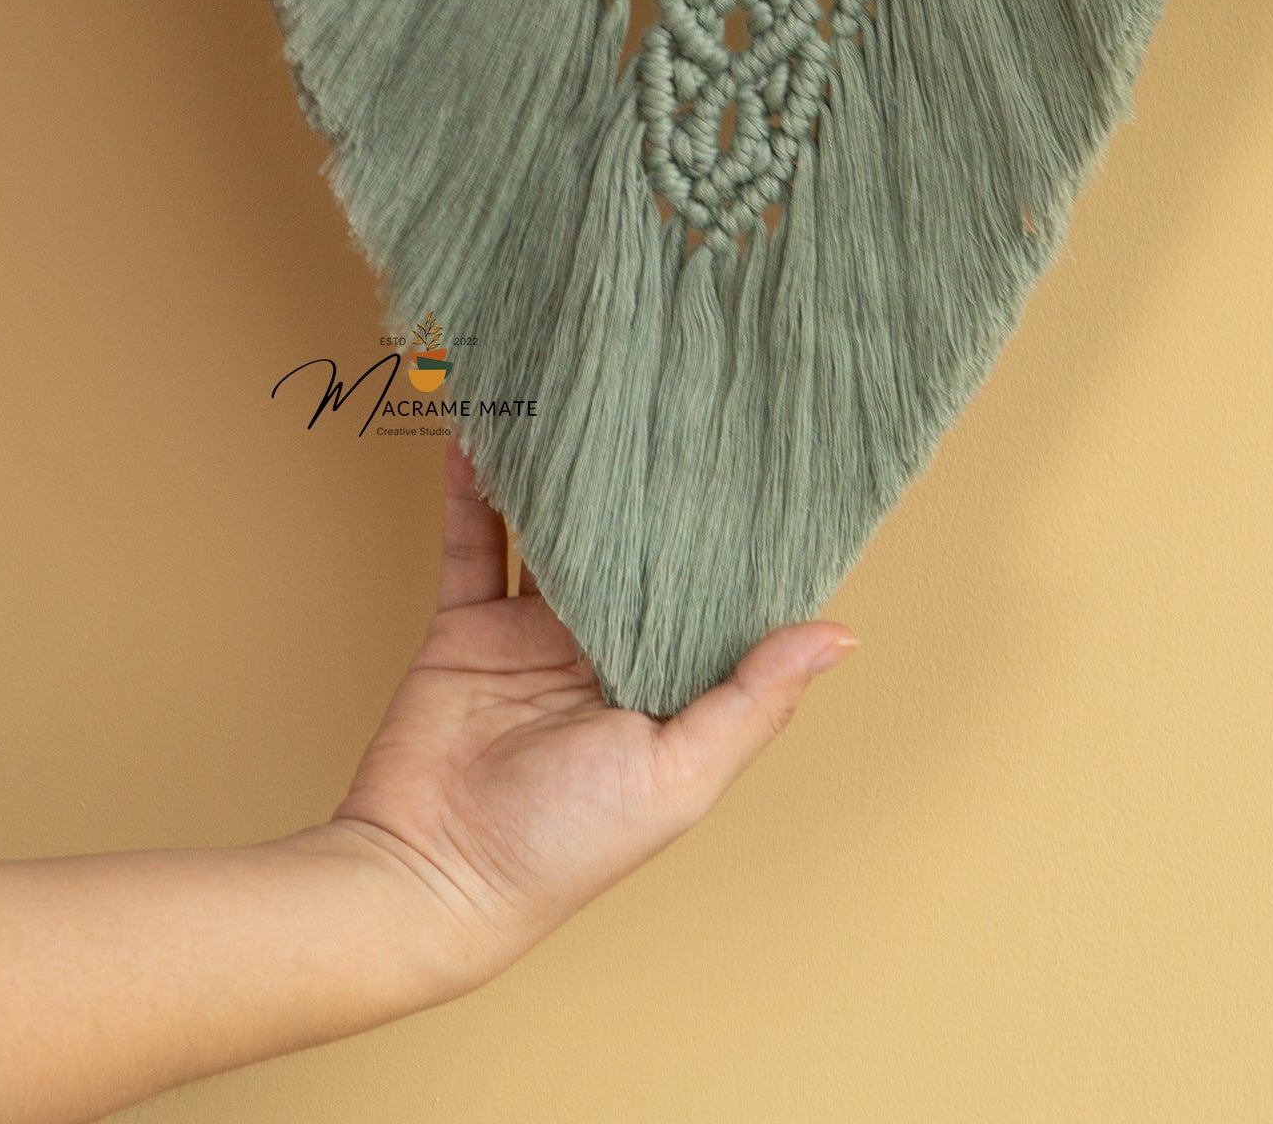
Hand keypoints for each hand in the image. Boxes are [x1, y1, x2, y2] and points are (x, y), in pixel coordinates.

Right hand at [325, 443, 856, 991]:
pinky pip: (474, 541)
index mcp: (665, 685)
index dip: (732, 540)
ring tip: (586, 398)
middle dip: (653, 489)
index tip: (759, 464)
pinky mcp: (468, 626)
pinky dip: (475, 486)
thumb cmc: (565, 846)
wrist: (430, 874)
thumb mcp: (680, 776)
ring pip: (558, 535)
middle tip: (677, 399)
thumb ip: (753, 701)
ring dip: (568, 477)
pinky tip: (487, 431)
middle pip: (637, 553)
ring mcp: (532, 634)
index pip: (710, 596)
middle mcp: (604, 651)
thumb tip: (842, 634)